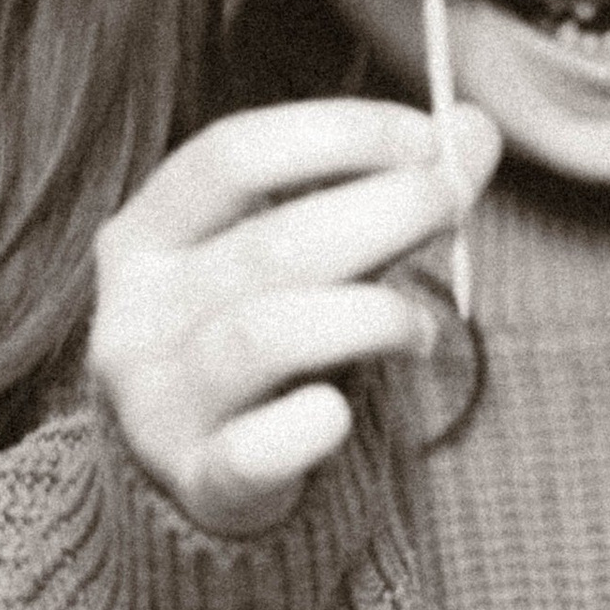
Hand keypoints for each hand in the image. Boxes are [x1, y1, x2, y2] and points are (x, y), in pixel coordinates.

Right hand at [91, 97, 501, 535]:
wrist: (203, 479)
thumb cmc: (268, 342)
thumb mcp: (310, 257)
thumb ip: (387, 191)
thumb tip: (474, 126)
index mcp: (146, 236)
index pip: (232, 155)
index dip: (337, 136)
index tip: (425, 138)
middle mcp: (135, 314)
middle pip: (270, 244)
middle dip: (386, 212)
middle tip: (452, 204)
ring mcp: (156, 403)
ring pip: (269, 336)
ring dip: (374, 317)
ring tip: (424, 330)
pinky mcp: (196, 483)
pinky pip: (256, 450)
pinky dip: (312, 425)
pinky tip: (345, 413)